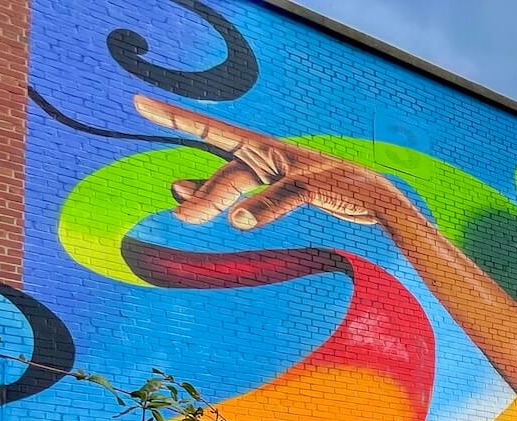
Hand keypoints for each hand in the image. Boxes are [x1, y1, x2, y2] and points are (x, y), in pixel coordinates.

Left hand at [135, 95, 409, 229]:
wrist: (377, 197)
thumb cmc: (322, 190)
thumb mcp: (268, 189)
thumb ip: (224, 190)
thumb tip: (174, 190)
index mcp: (260, 152)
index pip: (211, 132)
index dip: (176, 118)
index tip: (138, 104)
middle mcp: (271, 153)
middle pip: (226, 169)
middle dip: (200, 190)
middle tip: (174, 211)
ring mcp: (293, 166)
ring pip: (245, 179)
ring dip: (216, 199)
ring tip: (186, 220)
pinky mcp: (316, 182)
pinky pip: (284, 194)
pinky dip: (263, 207)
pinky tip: (241, 221)